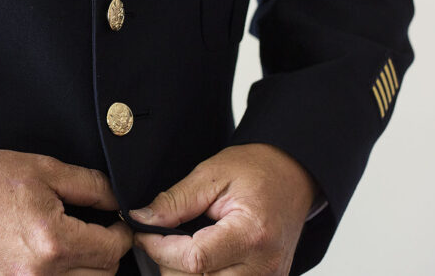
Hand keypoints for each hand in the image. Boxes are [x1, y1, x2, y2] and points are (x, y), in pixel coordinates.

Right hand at [0, 149, 132, 273]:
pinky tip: (52, 261)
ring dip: (85, 270)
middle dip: (106, 253)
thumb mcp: (45, 169)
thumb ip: (90, 185)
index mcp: (53, 241)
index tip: (116, 224)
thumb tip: (118, 201)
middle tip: (96, 233)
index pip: (112, 251)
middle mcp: (40, 275)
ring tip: (73, 247)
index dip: (122, 235)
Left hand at [131, 144, 317, 275]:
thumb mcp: (211, 175)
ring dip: (184, 273)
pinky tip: (198, 258)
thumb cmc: (257, 170)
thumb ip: (174, 202)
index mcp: (252, 234)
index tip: (145, 232)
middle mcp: (264, 266)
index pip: (194, 259)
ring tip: (181, 245)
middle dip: (168, 262)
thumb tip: (141, 219)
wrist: (293, 176)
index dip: (160, 248)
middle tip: (162, 236)